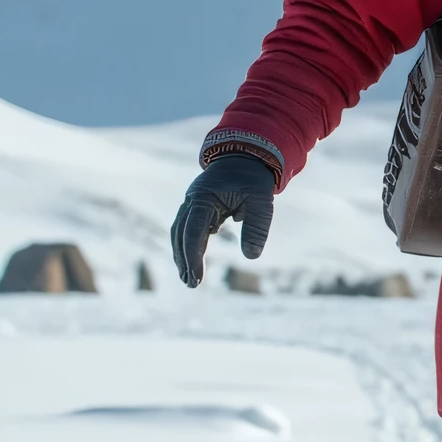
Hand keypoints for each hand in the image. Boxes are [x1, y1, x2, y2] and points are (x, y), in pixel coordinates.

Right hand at [171, 152, 275, 286]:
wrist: (246, 156)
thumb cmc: (254, 178)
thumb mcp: (261, 201)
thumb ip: (257, 227)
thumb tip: (251, 256)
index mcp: (203, 196)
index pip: (192, 230)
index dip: (193, 255)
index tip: (196, 277)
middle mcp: (192, 200)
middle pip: (180, 234)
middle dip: (184, 260)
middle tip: (191, 284)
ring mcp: (192, 203)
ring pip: (180, 232)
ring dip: (182, 255)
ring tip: (189, 279)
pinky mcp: (197, 207)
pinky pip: (188, 229)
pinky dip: (188, 246)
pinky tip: (193, 263)